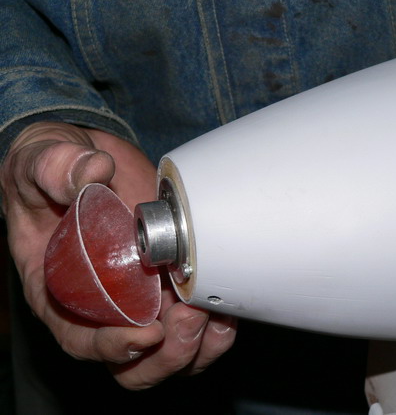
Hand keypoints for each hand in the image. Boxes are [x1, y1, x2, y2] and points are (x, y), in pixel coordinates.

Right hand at [0, 122, 235, 389]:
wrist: (89, 161)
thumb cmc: (55, 173)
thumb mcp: (41, 163)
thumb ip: (56, 168)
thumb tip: (94, 170)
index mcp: (62, 290)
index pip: (81, 340)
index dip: (111, 346)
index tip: (144, 333)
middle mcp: (105, 305)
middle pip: (135, 363)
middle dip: (167, 353)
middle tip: (189, 317)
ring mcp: (145, 297)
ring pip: (172, 352)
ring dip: (199, 344)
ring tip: (214, 311)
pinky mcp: (174, 283)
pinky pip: (199, 325)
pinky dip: (217, 323)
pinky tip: (226, 297)